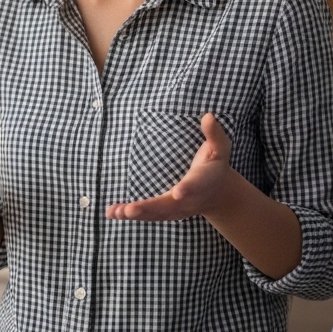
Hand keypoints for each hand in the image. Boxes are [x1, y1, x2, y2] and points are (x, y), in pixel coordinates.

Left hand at [106, 113, 239, 220]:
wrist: (218, 193)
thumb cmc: (215, 165)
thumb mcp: (220, 148)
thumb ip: (214, 133)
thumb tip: (207, 115)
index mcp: (202, 181)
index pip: (195, 184)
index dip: (187, 189)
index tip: (178, 192)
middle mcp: (189, 199)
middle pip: (169, 206)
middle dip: (149, 208)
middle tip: (130, 209)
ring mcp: (177, 209)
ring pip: (156, 214)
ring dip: (136, 214)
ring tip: (115, 212)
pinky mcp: (166, 212)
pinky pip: (149, 215)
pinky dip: (130, 216)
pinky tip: (112, 213)